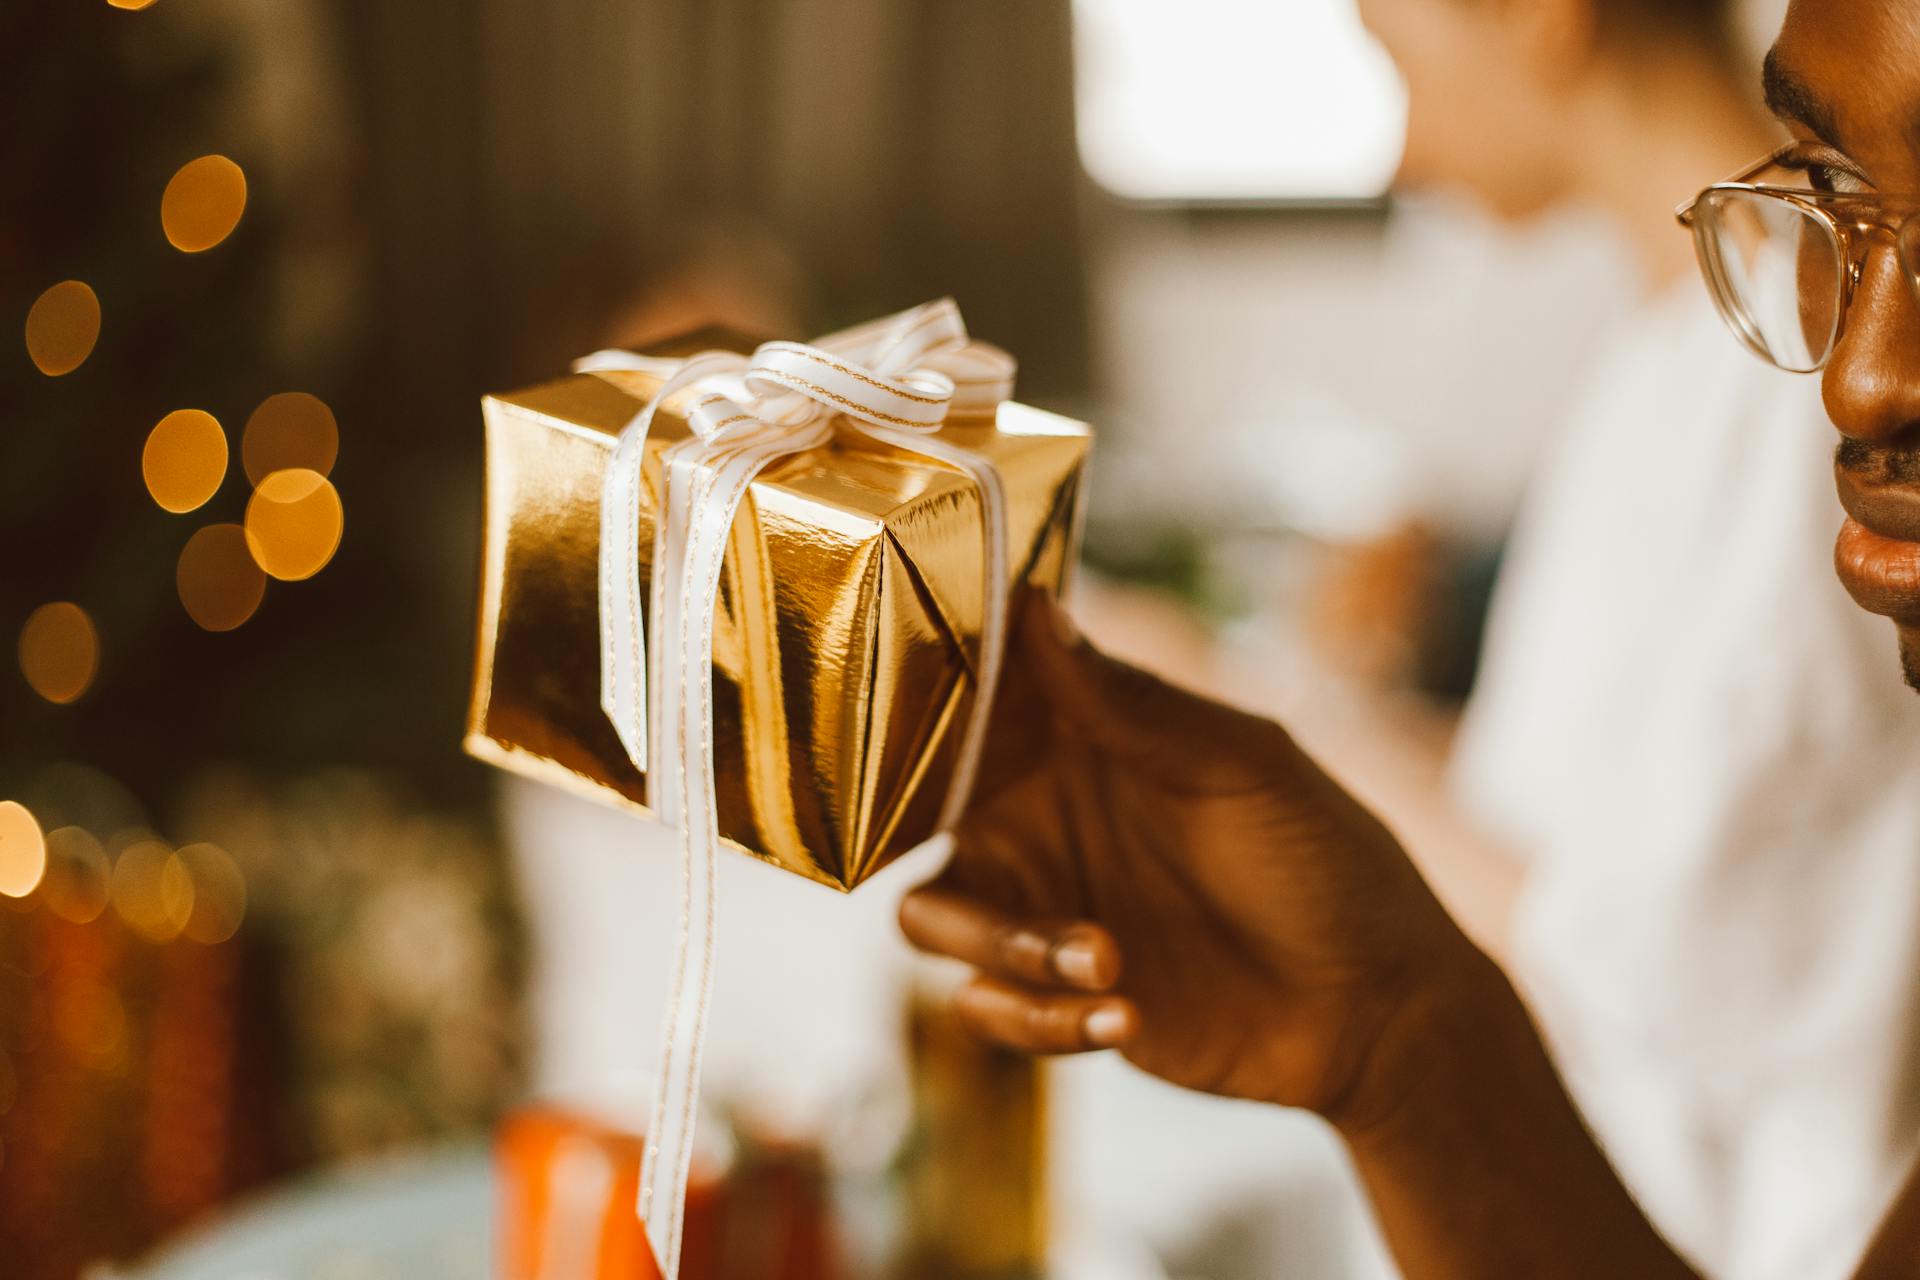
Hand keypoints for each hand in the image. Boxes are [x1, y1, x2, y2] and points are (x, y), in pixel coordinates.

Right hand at [900, 593, 1479, 1124]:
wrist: (1379, 1009)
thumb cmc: (1327, 861)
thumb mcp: (1241, 767)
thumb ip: (1134, 705)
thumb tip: (1036, 610)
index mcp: (1080, 740)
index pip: (971, 700)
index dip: (924, 696)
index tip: (903, 700)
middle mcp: (1044, 817)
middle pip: (914, 816)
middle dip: (933, 838)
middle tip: (1011, 867)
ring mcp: (1045, 909)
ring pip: (935, 918)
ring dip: (1006, 947)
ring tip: (1108, 964)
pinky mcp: (1057, 999)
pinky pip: (988, 1007)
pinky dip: (1038, 1018)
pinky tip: (1127, 1016)